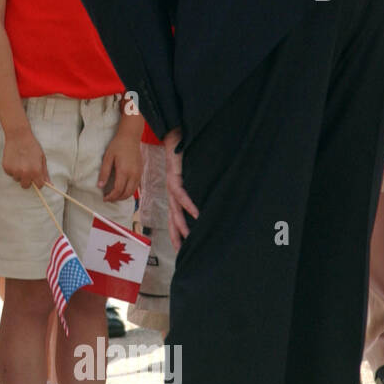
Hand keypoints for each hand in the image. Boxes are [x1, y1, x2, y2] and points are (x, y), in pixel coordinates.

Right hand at [2, 126, 47, 188]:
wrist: (18, 136)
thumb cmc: (32, 146)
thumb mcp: (42, 158)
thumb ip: (45, 172)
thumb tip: (49, 184)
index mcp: (36, 171)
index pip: (38, 186)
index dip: (38, 182)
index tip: (36, 179)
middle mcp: (25, 173)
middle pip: (25, 186)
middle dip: (27, 180)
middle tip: (27, 170)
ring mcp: (14, 171)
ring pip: (17, 179)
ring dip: (19, 174)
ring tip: (20, 162)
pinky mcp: (6, 168)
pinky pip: (10, 174)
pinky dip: (12, 169)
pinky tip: (14, 160)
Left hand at [99, 131, 141, 202]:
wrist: (130, 137)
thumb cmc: (117, 146)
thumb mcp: (107, 158)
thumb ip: (104, 173)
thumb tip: (100, 186)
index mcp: (124, 171)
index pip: (118, 190)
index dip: (111, 197)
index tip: (104, 198)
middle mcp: (133, 174)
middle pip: (126, 194)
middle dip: (117, 199)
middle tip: (109, 199)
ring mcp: (138, 173)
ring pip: (132, 192)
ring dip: (123, 196)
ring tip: (114, 196)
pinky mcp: (140, 172)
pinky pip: (136, 186)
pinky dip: (129, 191)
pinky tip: (122, 190)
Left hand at [162, 127, 198, 248]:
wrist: (176, 131)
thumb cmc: (187, 152)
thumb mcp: (194, 174)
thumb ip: (199, 187)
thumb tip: (211, 201)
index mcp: (176, 192)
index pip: (176, 216)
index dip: (178, 232)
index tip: (183, 248)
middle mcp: (172, 191)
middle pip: (173, 218)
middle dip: (177, 236)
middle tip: (182, 252)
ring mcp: (172, 183)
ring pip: (176, 209)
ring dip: (182, 224)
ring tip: (188, 239)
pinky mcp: (175, 174)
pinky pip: (181, 192)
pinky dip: (189, 204)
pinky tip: (195, 214)